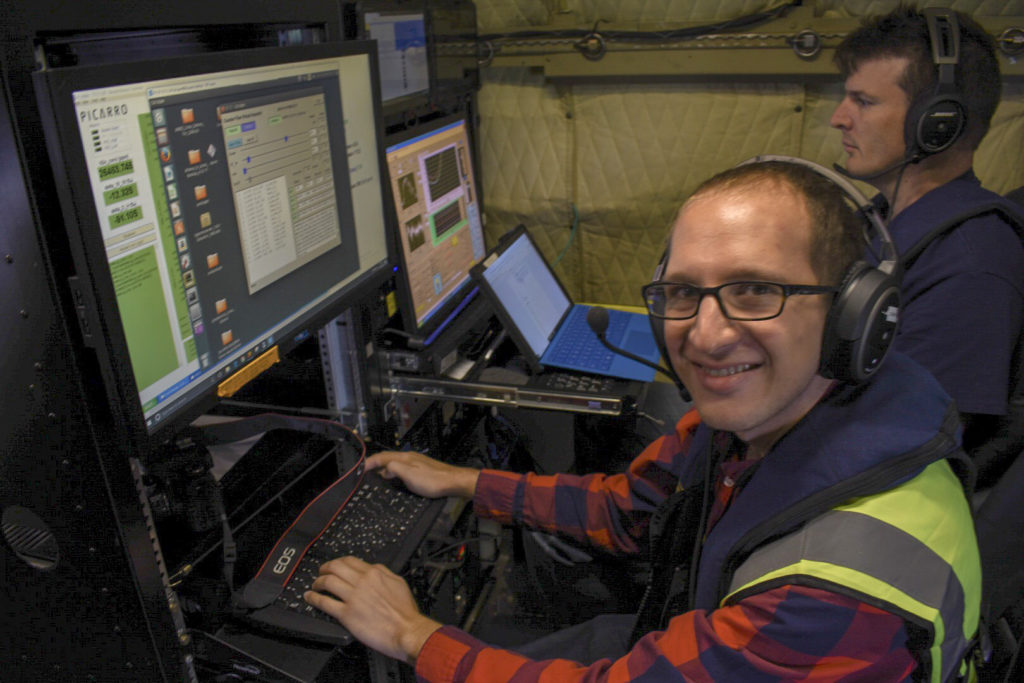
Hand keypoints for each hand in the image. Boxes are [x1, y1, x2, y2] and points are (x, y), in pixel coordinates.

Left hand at [305, 556, 441, 663]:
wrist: (407, 630)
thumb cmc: (405, 612)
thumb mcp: (398, 583)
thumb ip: (384, 573)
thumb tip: (374, 569)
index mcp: (375, 573)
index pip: (350, 561)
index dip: (339, 562)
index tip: (335, 566)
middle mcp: (362, 582)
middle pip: (335, 567)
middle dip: (325, 568)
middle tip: (321, 572)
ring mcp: (353, 597)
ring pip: (328, 582)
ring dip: (317, 582)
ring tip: (315, 586)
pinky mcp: (347, 614)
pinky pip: (325, 603)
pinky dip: (314, 598)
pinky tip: (310, 598)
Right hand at [366, 451, 479, 498]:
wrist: (453, 482)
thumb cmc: (434, 480)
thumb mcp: (408, 475)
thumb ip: (393, 469)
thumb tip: (384, 470)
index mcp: (404, 458)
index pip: (381, 457)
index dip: (369, 462)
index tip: (360, 468)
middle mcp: (409, 458)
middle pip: (388, 459)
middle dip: (376, 465)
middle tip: (366, 472)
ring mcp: (416, 463)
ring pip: (395, 464)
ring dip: (385, 470)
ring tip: (378, 477)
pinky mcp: (422, 470)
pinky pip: (403, 469)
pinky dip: (395, 474)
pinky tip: (397, 481)